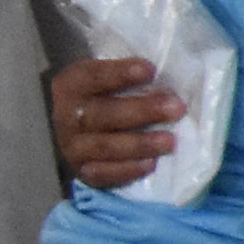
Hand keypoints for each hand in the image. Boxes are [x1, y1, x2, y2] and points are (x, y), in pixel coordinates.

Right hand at [46, 50, 181, 189]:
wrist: (78, 131)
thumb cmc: (106, 96)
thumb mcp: (110, 78)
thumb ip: (133, 76)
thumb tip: (174, 73)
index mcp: (72, 85)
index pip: (92, 76)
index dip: (119, 73)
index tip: (150, 70)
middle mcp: (66, 116)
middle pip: (103, 113)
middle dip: (142, 111)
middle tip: (177, 108)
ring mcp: (72, 146)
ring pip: (104, 146)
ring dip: (140, 144)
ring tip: (170, 141)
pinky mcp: (83, 170)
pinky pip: (102, 173)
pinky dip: (126, 170)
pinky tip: (151, 164)